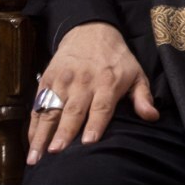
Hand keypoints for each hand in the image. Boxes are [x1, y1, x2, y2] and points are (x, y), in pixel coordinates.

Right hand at [27, 21, 158, 164]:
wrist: (91, 31)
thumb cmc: (116, 58)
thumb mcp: (136, 73)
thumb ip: (143, 96)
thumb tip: (152, 116)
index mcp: (108, 82)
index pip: (101, 107)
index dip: (95, 124)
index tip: (88, 142)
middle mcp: (84, 82)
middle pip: (73, 111)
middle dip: (64, 132)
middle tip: (56, 151)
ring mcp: (63, 81)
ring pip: (51, 110)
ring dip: (43, 133)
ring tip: (36, 153)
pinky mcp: (48, 80)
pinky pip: (38, 105)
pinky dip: (34, 124)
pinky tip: (31, 140)